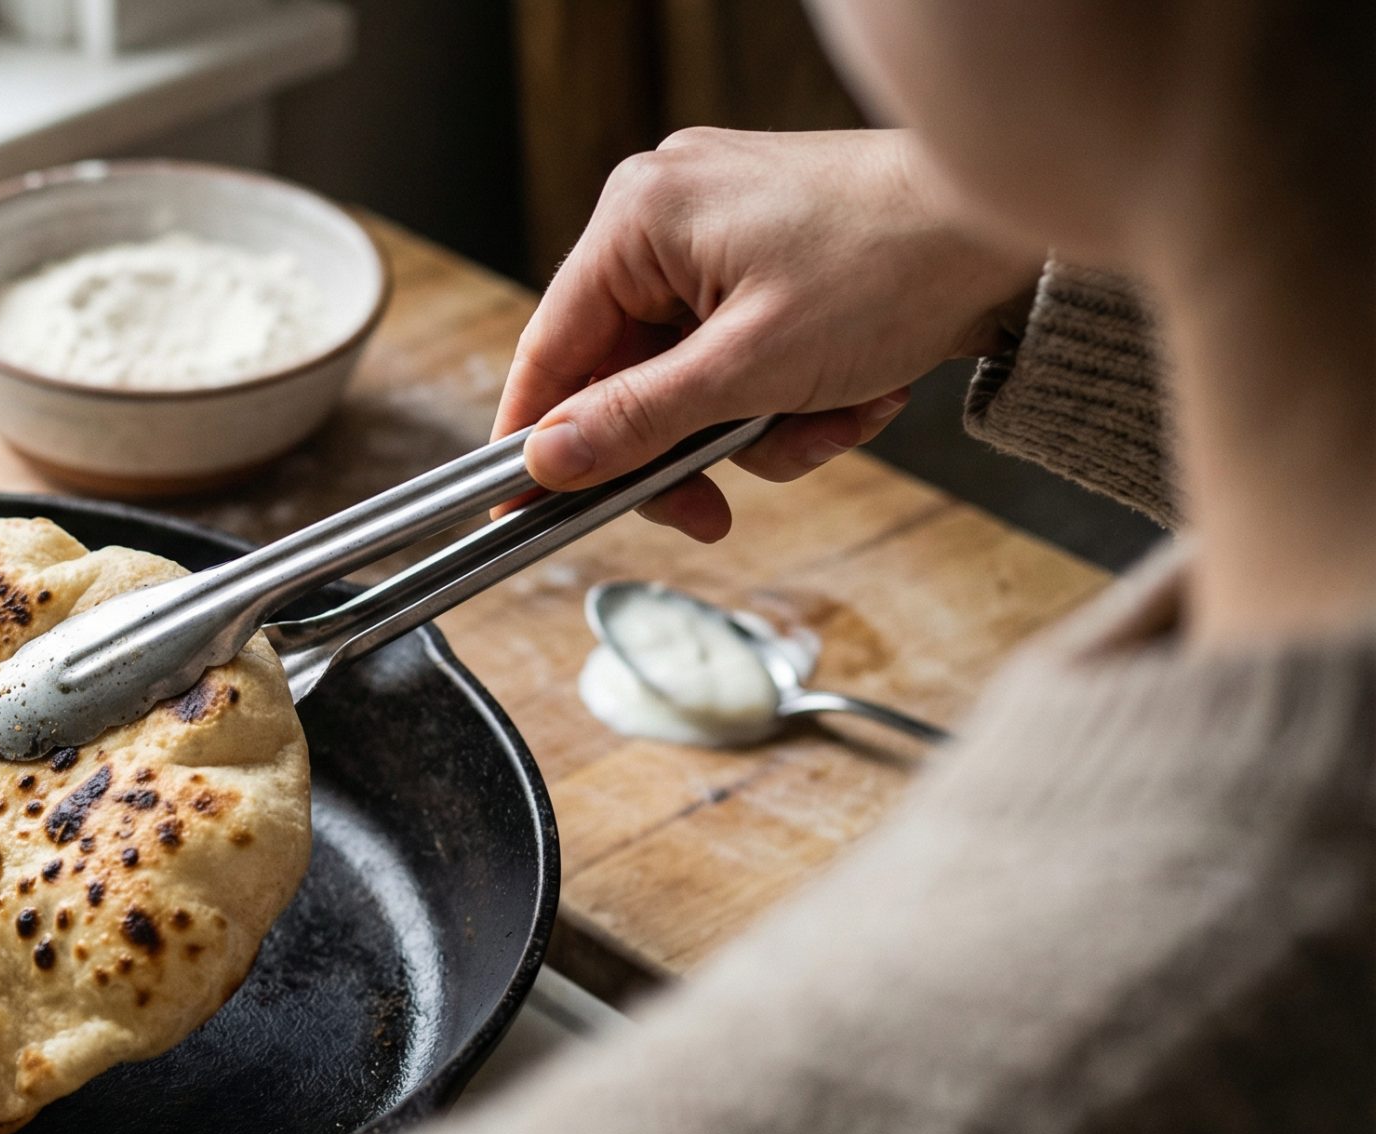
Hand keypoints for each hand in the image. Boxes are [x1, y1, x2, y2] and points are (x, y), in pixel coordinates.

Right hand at [499, 128, 1041, 539]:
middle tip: (711, 509)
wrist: (1021, 231)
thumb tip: (547, 462)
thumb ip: (636, 421)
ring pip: (693, 378)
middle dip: (687, 444)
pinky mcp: (773, 257)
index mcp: (641, 216)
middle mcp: (669, 213)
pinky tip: (857, 396)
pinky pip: (743, 356)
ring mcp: (723, 233)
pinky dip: (792, 396)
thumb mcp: (749, 368)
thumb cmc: (895, 268)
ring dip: (757, 426)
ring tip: (828, 422)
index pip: (552, 348)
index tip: (519, 513)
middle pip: (626, 374)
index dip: (536, 441)